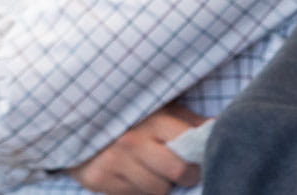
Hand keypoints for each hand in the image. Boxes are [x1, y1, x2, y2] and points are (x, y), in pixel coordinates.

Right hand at [69, 102, 207, 193]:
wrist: (79, 121)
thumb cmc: (133, 117)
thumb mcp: (163, 109)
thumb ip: (189, 122)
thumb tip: (217, 129)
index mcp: (154, 120)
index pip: (190, 145)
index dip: (200, 158)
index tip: (200, 161)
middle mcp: (133, 141)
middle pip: (178, 172)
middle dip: (186, 177)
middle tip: (184, 173)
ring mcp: (114, 161)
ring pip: (157, 191)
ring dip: (160, 186)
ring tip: (154, 171)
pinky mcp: (98, 179)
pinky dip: (139, 191)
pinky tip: (134, 177)